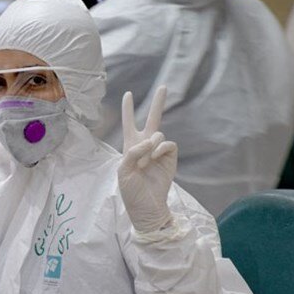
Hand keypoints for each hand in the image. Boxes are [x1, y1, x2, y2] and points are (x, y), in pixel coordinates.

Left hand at [118, 86, 177, 232]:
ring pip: (157, 134)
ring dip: (149, 145)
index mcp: (130, 147)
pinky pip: (167, 144)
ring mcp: (159, 152)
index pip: (129, 124)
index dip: (128, 110)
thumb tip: (150, 141)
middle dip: (158, 103)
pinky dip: (160, 149)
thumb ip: (133, 152)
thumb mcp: (124, 170)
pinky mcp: (170, 158)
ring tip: (144, 163)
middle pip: (153, 119)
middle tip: (164, 86)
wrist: (147, 207)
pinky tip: (154, 158)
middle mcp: (146, 146)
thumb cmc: (131, 191)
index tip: (128, 94)